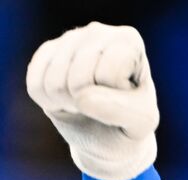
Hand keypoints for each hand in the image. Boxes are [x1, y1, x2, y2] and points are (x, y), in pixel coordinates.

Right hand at [25, 22, 158, 179]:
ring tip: (88, 101)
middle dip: (90, 103)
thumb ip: (121, 110)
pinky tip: (69, 98)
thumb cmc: (130, 122)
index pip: (109, 75)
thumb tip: (82, 97)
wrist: (109, 131)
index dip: (115, 99)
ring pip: (54, 83)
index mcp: (128, 40)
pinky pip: (36, 86)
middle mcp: (97, 31)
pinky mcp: (45, 54)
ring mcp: (67, 39)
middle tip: (104, 104)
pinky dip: (51, 103)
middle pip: (79, 79)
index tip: (125, 100)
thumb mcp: (141, 122)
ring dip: (70, 104)